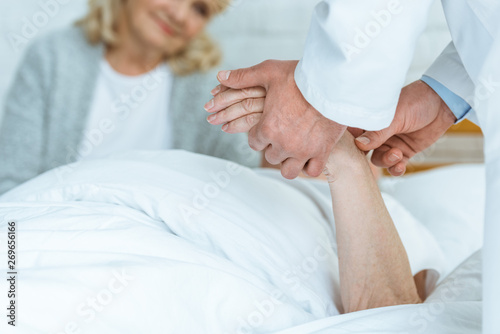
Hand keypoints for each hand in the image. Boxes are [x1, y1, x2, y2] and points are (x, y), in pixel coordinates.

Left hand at [205, 60, 346, 178]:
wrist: (334, 81)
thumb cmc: (300, 75)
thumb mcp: (269, 72)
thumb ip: (243, 77)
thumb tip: (220, 76)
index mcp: (267, 127)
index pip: (254, 142)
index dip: (258, 134)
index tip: (266, 127)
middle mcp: (283, 144)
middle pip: (270, 156)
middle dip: (272, 146)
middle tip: (280, 135)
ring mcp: (303, 150)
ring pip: (288, 170)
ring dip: (287, 162)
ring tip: (292, 150)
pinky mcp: (322, 151)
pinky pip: (312, 171)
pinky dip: (309, 167)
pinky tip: (309, 157)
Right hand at [354, 80, 456, 175]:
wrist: (443, 104)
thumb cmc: (416, 101)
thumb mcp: (395, 116)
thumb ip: (377, 132)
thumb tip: (359, 145)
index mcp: (370, 120)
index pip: (352, 134)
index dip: (349, 145)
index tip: (350, 152)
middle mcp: (376, 133)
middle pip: (363, 152)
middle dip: (370, 157)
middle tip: (383, 153)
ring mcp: (389, 143)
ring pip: (379, 160)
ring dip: (387, 161)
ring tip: (397, 155)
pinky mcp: (403, 151)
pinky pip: (394, 165)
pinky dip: (396, 168)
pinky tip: (400, 166)